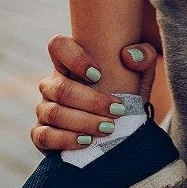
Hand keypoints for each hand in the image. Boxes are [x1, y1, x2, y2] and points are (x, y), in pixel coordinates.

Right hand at [31, 35, 159, 152]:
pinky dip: (65, 140)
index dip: (74, 58)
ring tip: (108, 128)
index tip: (98, 74)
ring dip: (82, 122)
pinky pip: (43, 136)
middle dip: (91, 102)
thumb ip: (144, 56)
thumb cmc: (126, 95)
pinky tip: (87, 141)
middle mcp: (52, 85)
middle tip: (118, 110)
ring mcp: (45, 110)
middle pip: (60, 88)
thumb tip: (129, 55)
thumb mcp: (141, 75)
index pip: (58, 46)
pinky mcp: (42, 135)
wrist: (122, 129)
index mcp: (69, 64)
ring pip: (53, 113)